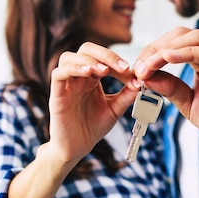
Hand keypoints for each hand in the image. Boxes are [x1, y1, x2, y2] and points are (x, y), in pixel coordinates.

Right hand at [48, 42, 137, 160]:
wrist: (77, 147)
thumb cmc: (92, 127)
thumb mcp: (115, 109)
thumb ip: (127, 95)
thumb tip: (142, 80)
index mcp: (92, 78)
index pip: (104, 59)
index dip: (119, 62)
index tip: (134, 74)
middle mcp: (78, 77)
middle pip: (86, 50)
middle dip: (106, 54)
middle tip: (123, 67)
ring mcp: (66, 84)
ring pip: (69, 57)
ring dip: (88, 59)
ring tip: (104, 71)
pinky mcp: (56, 94)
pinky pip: (58, 74)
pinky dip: (73, 69)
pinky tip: (88, 74)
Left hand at [132, 27, 198, 149]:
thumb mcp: (189, 103)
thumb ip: (170, 88)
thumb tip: (146, 76)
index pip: (173, 43)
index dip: (151, 53)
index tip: (136, 69)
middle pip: (180, 34)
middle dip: (155, 48)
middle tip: (138, 66)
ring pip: (193, 38)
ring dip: (166, 50)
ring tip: (149, 65)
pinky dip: (186, 53)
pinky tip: (168, 58)